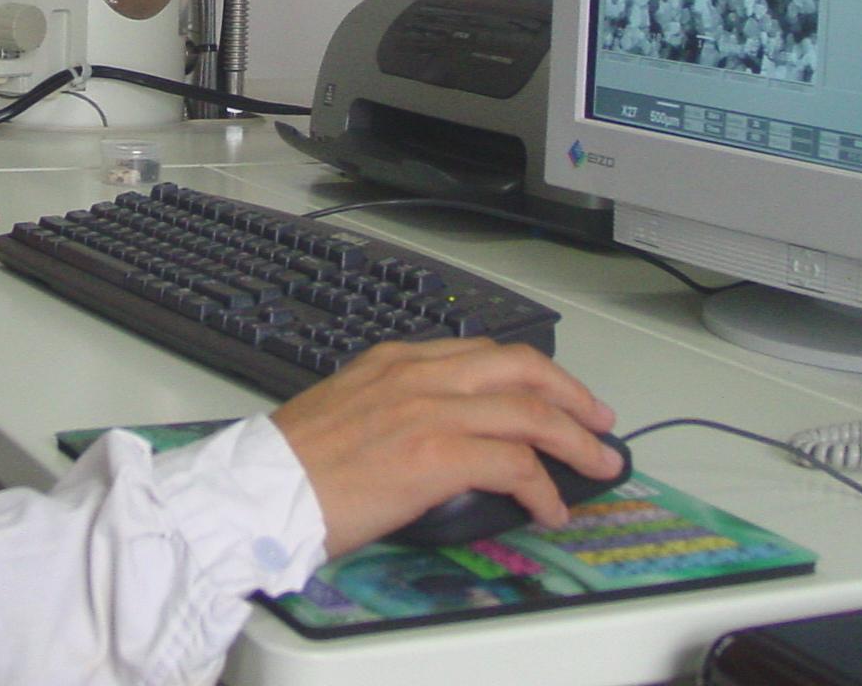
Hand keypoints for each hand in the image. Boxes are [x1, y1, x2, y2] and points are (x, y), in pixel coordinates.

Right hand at [269, 339, 619, 556]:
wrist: (261, 490)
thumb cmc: (294, 465)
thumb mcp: (351, 408)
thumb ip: (399, 406)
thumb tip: (443, 435)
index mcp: (398, 358)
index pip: (487, 352)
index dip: (535, 374)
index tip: (558, 395)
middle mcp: (419, 373)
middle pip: (523, 368)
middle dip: (573, 395)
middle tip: (600, 422)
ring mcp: (430, 410)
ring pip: (530, 412)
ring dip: (576, 441)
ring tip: (598, 465)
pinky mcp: (436, 454)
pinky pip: (514, 464)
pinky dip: (544, 487)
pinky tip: (551, 508)